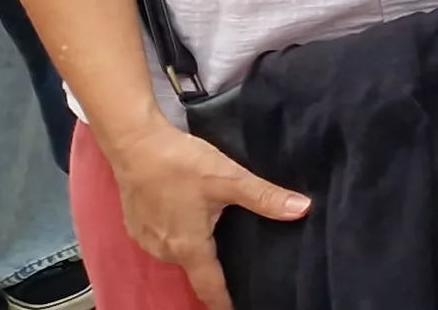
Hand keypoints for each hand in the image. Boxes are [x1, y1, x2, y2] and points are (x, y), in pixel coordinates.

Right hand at [101, 118, 310, 309]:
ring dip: (195, 249)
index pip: (209, 287)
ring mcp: (146, 240)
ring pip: (179, 254)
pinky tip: (190, 218)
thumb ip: (265, 197)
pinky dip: (177, 235)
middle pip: (196, 269)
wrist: (135, 144)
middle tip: (239, 256)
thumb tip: (303, 209)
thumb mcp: (229, 178)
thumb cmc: (181, 162)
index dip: (224, 302)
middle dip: (215, 268)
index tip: (237, 308)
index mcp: (187, 247)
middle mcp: (164, 251)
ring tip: (217, 235)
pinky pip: (163, 241)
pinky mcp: (136, 227)